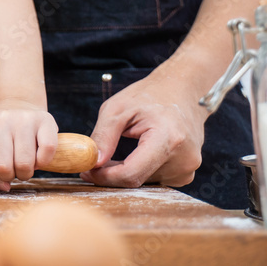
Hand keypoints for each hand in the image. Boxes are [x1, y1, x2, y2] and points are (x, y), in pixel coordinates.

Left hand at [0, 101, 57, 190]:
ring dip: (25, 173)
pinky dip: (43, 162)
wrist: (18, 108)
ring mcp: (23, 118)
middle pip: (3, 166)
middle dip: (8, 176)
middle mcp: (1, 118)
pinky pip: (47, 150)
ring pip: (25, 163)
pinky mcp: (45, 119)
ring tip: (23, 165)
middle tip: (11, 168)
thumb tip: (4, 186)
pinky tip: (37, 159)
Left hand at [81, 73, 205, 187]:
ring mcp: (188, 168)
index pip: (131, 174)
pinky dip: (139, 171)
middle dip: (111, 174)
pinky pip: (155, 179)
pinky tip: (134, 155)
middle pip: (137, 180)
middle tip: (93, 162)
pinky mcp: (186, 173)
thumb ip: (103, 136)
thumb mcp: (117, 108)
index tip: (86, 172)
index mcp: (168, 139)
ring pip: (144, 182)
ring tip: (117, 151)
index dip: (104, 177)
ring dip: (126, 172)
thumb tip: (93, 162)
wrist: (182, 91)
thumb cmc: (149, 95)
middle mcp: (184, 159)